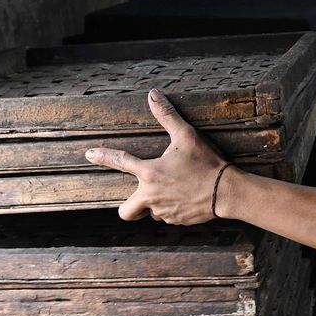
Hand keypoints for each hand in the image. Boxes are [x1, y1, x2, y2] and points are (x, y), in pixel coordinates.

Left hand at [85, 88, 228, 223]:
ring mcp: (164, 212)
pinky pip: (168, 216)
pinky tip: (186, 198)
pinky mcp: (177, 220)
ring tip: (174, 190)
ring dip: (156, 204)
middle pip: (126, 211)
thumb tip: (153, 95)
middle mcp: (152, 196)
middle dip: (129, 207)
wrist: (227, 192)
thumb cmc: (207, 163)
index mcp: (150, 173)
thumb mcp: (187, 136)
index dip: (102, 157)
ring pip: (151, 211)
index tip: (88, 155)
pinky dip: (172, 208)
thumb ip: (167, 116)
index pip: (120, 162)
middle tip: (141, 196)